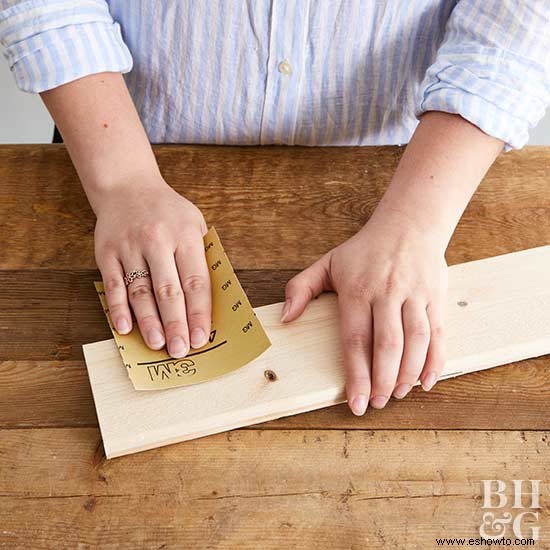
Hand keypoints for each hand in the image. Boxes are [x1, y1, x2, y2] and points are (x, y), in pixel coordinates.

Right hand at [92, 173, 210, 357]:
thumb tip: (211, 299)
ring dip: (149, 321)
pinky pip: (112, 285)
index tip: (202, 337)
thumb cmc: (167, 211)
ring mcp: (130, 247)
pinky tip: (125, 328)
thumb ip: (202, 256)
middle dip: (176, 324)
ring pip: (141, 291)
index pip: (196, 282)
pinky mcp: (107, 252)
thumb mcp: (194, 223)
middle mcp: (157, 241)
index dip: (199, 313)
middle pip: (169, 291)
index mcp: (185, 236)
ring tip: (158, 344)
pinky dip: (118, 308)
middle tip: (181, 350)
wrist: (127, 186)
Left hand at [281, 211, 447, 415]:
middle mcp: (386, 293)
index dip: (357, 374)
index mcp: (357, 289)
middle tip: (378, 404)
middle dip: (383, 380)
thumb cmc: (364, 250)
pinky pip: (438, 333)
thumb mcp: (327, 262)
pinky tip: (427, 381)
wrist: (409, 224)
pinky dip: (435, 360)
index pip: (355, 339)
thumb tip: (286, 319)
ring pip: (415, 341)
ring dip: (408, 374)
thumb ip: (301, 288)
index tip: (356, 402)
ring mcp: (414, 295)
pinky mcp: (435, 297)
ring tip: (398, 395)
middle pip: (387, 345)